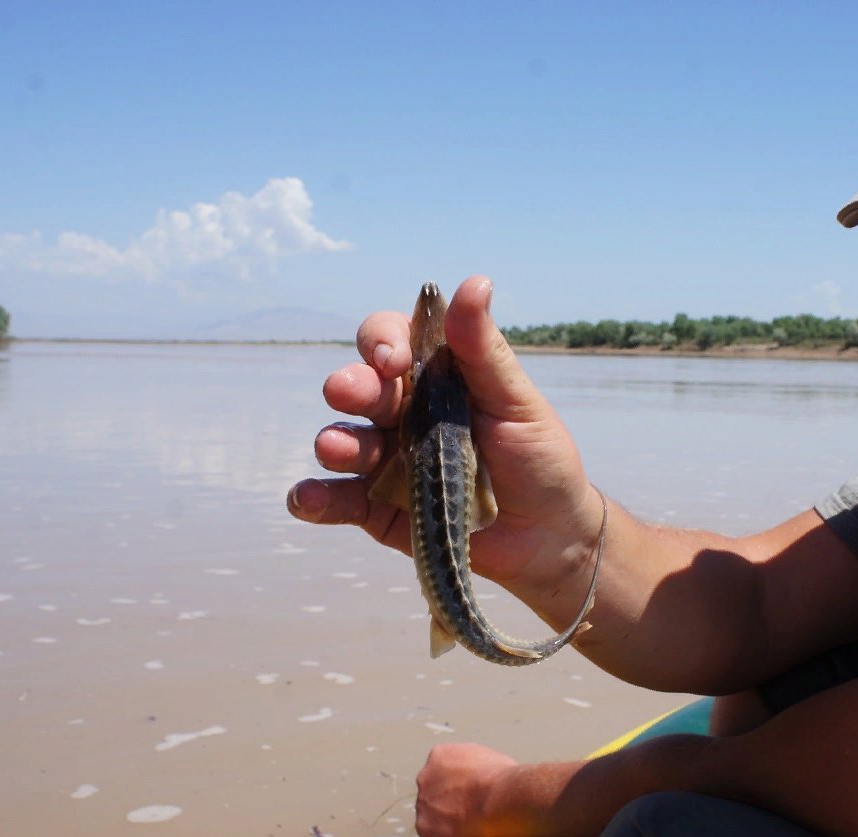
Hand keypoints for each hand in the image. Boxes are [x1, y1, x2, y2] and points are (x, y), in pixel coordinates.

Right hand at [286, 276, 603, 586]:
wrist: (548, 533)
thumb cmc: (538, 457)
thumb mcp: (516, 401)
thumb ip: (485, 350)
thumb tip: (475, 282)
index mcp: (432, 377)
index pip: (390, 343)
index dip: (382, 343)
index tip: (393, 361)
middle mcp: (401, 413)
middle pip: (359, 388)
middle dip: (350, 386)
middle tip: (348, 392)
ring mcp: (386, 460)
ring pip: (344, 442)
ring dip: (334, 441)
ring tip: (337, 448)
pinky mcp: (378, 508)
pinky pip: (338, 500)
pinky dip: (315, 498)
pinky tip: (308, 498)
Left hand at [414, 742, 518, 836]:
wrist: (501, 799)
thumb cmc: (503, 777)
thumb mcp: (488, 760)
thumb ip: (472, 769)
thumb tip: (478, 780)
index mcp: (440, 756)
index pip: (442, 772)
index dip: (457, 784)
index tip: (470, 794)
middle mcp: (424, 778)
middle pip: (433, 794)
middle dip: (447, 803)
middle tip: (469, 813)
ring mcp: (422, 805)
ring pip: (432, 817)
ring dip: (447, 823)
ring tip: (471, 830)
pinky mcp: (425, 829)